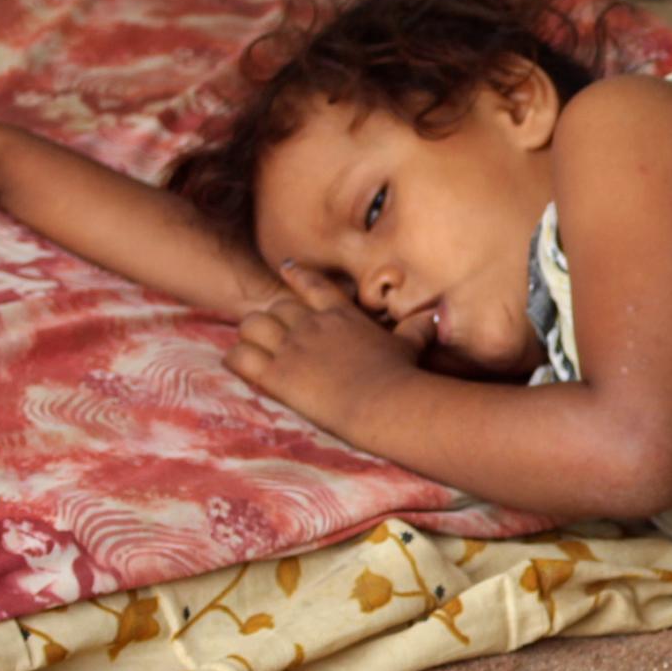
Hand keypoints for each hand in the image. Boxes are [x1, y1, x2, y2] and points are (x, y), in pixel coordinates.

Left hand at [226, 262, 424, 435]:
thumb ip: (417, 328)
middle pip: (275, 307)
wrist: (383, 402)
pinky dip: (236, 360)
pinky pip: (240, 357)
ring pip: (251, 325)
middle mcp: (312, 325)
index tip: (285, 268)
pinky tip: (240, 367)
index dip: (296, 274)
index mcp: (342, 316)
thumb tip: (435, 317)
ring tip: (253, 349)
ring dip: (250, 336)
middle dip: (271, 319)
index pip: (313, 285)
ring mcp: (292, 348)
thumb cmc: (400, 376)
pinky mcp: (277, 374)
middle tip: (272, 335)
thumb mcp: (410, 346)